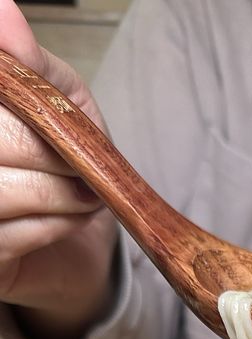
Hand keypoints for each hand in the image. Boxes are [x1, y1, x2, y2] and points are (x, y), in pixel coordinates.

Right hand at [0, 0, 117, 338]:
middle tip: (80, 164)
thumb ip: (31, 63)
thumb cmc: (63, 160)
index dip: (21, 102)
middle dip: (51, 153)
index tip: (49, 116)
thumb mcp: (58, 98)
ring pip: (1, 191)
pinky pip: (9, 235)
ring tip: (81, 193)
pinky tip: (66, 219)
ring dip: (59, 194)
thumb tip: (3, 10)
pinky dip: (53, 225)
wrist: (81, 241)